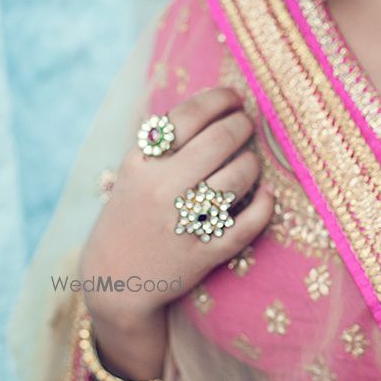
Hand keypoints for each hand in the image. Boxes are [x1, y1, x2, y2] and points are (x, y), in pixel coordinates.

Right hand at [78, 87, 274, 374]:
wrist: (113, 282)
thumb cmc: (128, 219)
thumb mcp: (132, 175)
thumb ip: (163, 144)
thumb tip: (211, 107)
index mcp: (141, 164)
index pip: (188, 117)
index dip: (219, 100)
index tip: (234, 98)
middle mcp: (161, 189)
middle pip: (220, 141)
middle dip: (242, 125)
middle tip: (247, 125)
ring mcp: (183, 222)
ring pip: (238, 178)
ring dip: (253, 164)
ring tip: (250, 162)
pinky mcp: (203, 254)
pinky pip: (248, 224)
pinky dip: (265, 206)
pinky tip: (267, 196)